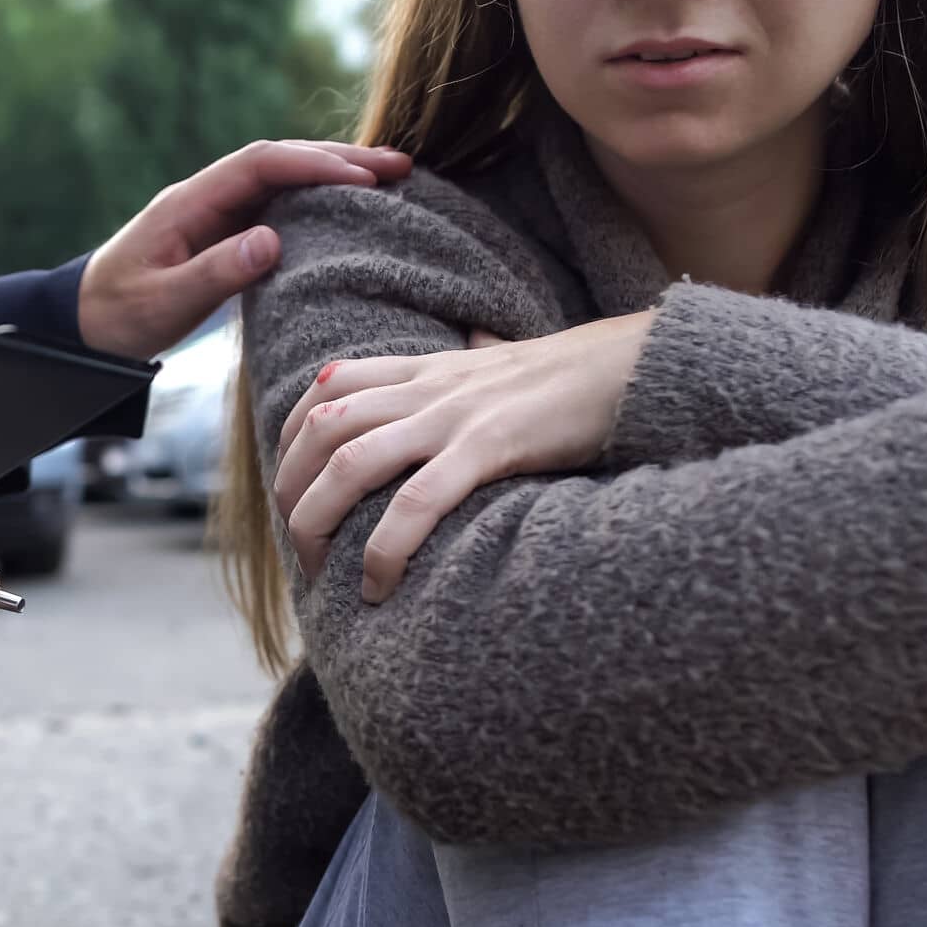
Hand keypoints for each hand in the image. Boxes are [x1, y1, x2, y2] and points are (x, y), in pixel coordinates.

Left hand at [78, 140, 413, 359]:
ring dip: (335, 175)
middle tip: (399, 168)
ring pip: (284, 180)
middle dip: (340, 159)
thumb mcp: (164, 301)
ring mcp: (217, 212)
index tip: (360, 178)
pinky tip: (354, 211)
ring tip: (392, 181)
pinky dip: (319, 202)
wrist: (84, 325)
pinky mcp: (225, 234)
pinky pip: (279, 207)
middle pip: (280, 161)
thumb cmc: (117, 315)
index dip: (312, 165)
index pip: (260, 165)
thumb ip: (215, 272)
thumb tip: (271, 240)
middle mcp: (207, 196)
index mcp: (189, 201)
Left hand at [274, 311, 656, 601]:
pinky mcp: (489, 447)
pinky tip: (377, 585)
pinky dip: (384, 548)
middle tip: (298, 547)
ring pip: (349, 463)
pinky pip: (416, 501)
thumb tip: (474, 341)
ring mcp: (454, 416)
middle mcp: (427, 388)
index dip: (290, 437)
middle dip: (290, 491)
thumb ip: (474, 361)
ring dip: (317, 522)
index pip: (327, 386)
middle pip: (320, 428)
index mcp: (426, 369)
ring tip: (319, 573)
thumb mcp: (506, 365)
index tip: (288, 484)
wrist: (638, 365)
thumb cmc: (576, 378)